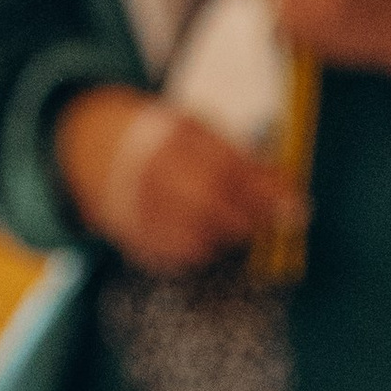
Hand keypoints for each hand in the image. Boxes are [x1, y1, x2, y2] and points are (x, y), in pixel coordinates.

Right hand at [53, 86, 300, 272]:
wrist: (93, 148)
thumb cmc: (164, 140)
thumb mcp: (202, 131)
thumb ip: (243, 158)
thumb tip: (289, 190)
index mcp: (175, 138)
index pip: (230, 170)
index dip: (267, 193)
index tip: (297, 209)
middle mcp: (153, 175)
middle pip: (214, 209)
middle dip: (250, 221)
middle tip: (268, 222)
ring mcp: (139, 210)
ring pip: (198, 242)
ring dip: (225, 238)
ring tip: (230, 223)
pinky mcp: (132, 238)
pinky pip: (178, 259)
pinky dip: (199, 251)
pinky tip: (201, 234)